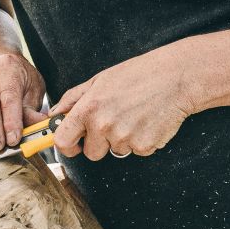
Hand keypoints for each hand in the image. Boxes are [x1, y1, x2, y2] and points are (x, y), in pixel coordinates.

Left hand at [51, 43, 194, 160]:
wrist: (175, 77)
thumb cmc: (138, 74)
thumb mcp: (99, 80)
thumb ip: (72, 99)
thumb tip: (54, 114)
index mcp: (89, 109)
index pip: (62, 142)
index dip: (67, 145)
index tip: (74, 143)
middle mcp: (104, 126)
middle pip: (92, 153)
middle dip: (100, 143)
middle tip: (115, 120)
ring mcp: (125, 138)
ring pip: (116, 151)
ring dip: (123, 139)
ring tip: (135, 115)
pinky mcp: (145, 146)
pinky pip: (136, 151)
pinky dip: (141, 140)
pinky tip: (148, 121)